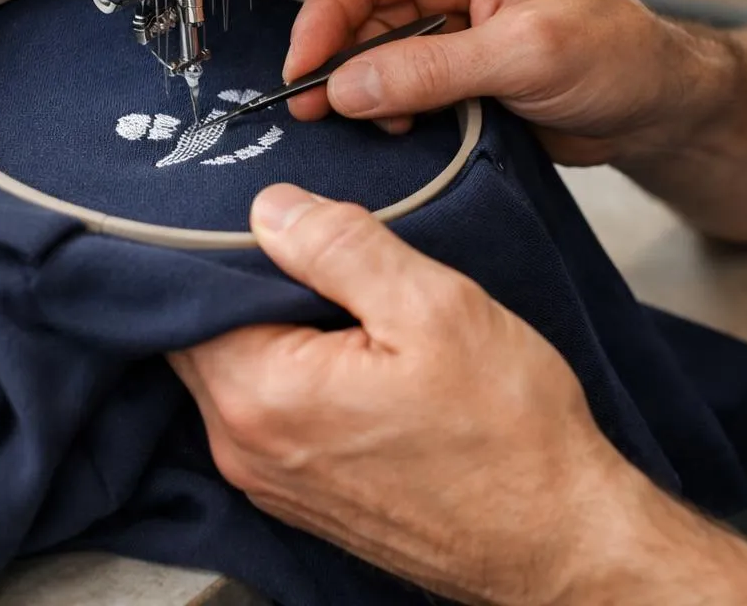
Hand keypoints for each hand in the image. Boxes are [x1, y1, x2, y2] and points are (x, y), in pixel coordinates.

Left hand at [168, 184, 641, 605]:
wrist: (558, 538)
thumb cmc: (508, 432)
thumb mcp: (432, 308)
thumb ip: (339, 247)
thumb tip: (270, 207)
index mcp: (260, 395)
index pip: (188, 294)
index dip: (226, 244)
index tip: (279, 218)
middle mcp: (244, 447)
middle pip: (203, 335)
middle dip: (250, 285)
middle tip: (323, 251)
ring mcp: (270, 479)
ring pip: (236, 371)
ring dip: (276, 330)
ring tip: (349, 301)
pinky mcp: (301, 496)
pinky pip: (267, 413)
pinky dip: (295, 374)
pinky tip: (356, 356)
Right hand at [285, 0, 715, 164]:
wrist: (656, 106)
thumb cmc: (620, 53)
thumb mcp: (525, 56)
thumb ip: (432, 69)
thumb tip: (351, 84)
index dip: (325, 18)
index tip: (303, 68)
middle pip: (357, 12)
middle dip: (339, 62)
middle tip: (319, 109)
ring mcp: (446, 22)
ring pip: (369, 54)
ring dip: (366, 93)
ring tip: (381, 122)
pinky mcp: (449, 66)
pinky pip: (394, 85)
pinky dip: (388, 110)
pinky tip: (403, 127)